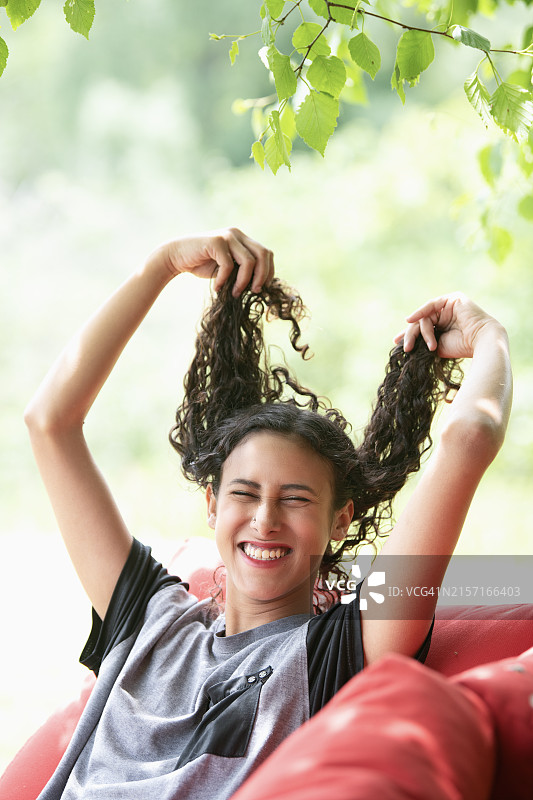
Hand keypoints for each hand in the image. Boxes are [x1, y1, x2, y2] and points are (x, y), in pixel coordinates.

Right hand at [151, 227, 274, 296]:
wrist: (176, 257)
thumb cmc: (202, 265)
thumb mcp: (228, 268)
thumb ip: (243, 270)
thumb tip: (261, 286)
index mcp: (243, 239)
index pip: (267, 254)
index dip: (268, 272)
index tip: (261, 289)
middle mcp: (237, 234)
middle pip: (264, 254)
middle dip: (263, 276)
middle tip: (254, 292)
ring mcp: (227, 236)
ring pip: (249, 261)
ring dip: (244, 281)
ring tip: (235, 293)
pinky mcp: (216, 242)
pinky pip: (229, 265)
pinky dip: (224, 280)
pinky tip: (217, 288)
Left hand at [394, 292, 499, 358]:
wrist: (481, 342)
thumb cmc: (462, 347)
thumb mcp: (436, 345)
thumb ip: (423, 340)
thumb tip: (405, 341)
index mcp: (443, 325)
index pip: (422, 327)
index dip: (409, 334)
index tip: (396, 342)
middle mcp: (446, 313)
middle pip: (421, 321)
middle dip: (411, 334)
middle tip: (406, 347)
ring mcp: (450, 305)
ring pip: (425, 316)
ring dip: (423, 332)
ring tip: (430, 345)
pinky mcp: (453, 299)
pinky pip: (431, 305)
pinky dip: (420, 312)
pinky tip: (410, 320)